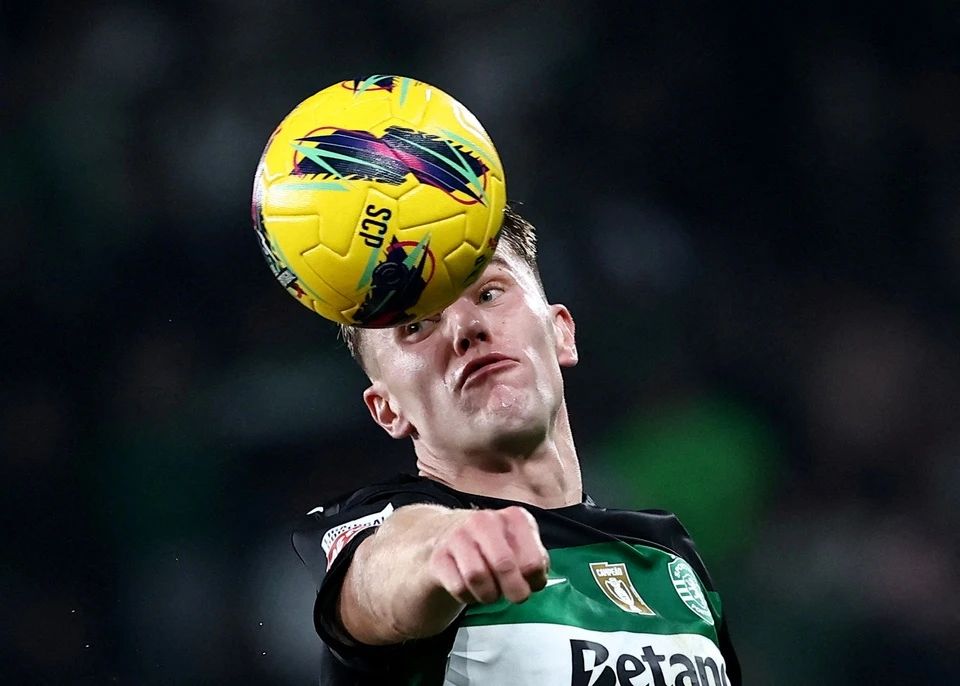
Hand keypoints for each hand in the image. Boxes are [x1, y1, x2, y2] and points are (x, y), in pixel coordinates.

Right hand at [428, 506, 549, 604]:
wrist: (447, 539)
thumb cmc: (493, 548)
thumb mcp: (520, 547)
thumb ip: (536, 562)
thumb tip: (536, 581)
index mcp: (513, 517)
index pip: (533, 561)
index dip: (535, 581)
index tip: (531, 583)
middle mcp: (485, 521)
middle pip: (505, 566)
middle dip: (514, 591)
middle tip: (515, 597)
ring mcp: (458, 536)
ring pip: (477, 577)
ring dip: (488, 594)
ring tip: (491, 591)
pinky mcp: (438, 556)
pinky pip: (458, 587)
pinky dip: (468, 597)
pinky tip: (471, 589)